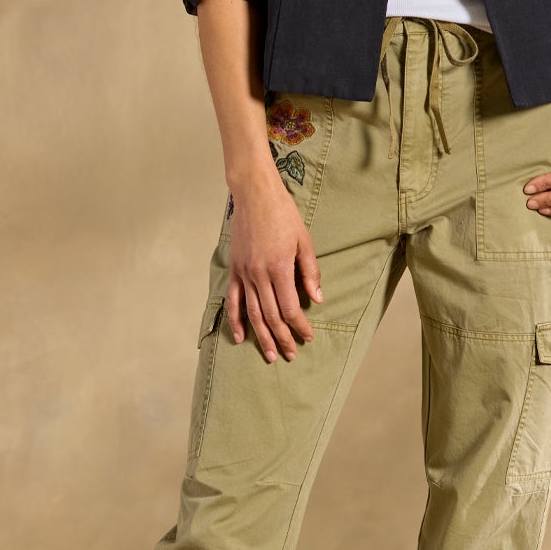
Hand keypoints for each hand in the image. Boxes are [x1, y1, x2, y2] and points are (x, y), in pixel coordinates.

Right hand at [224, 167, 322, 360]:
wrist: (255, 194)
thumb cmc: (284, 214)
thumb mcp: (305, 241)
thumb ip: (310, 272)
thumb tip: (317, 299)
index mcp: (280, 268)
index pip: (290, 308)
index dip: (300, 326)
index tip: (308, 336)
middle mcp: (259, 274)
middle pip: (271, 316)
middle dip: (282, 338)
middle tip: (291, 354)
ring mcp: (244, 273)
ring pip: (252, 313)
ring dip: (261, 336)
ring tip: (269, 354)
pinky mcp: (235, 269)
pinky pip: (233, 300)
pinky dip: (235, 320)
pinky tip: (239, 336)